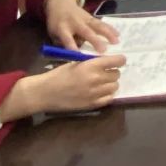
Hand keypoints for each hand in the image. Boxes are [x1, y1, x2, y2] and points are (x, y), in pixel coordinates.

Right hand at [0, 55, 126, 121]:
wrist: (45, 92)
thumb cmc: (59, 75)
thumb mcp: (76, 63)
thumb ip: (92, 63)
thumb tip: (107, 62)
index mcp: (91, 66)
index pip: (117, 61)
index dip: (120, 60)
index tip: (119, 61)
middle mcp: (96, 79)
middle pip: (116, 74)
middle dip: (113, 72)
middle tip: (106, 72)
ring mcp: (95, 93)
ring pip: (115, 86)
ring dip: (110, 84)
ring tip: (102, 83)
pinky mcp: (92, 104)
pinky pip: (109, 99)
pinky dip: (107, 95)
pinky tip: (100, 92)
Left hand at [44, 0, 119, 52]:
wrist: (60, 4)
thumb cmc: (56, 24)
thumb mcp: (53, 34)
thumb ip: (62, 45)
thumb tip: (74, 56)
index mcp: (62, 29)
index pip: (67, 39)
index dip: (73, 47)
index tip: (79, 56)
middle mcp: (75, 23)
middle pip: (86, 32)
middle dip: (95, 40)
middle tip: (104, 50)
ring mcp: (84, 19)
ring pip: (97, 26)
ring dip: (107, 33)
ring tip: (116, 42)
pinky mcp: (91, 17)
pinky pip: (101, 23)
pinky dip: (110, 28)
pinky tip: (117, 34)